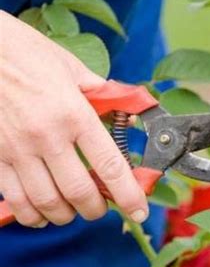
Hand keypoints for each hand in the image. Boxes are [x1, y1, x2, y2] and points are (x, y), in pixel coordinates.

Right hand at [0, 11, 148, 226]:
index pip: (109, 165)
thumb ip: (99, 94)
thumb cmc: (25, 52)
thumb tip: (122, 110)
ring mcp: (17, 148)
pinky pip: (14, 198)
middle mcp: (48, 135)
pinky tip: (41, 212)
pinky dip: (31, 214)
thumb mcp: (71, 67)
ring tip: (73, 211)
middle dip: (95, 209)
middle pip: (79, 192)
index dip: (128, 194)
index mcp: (75, 113)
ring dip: (65, 215)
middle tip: (100, 208)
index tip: (138, 210)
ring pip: (47, 202)